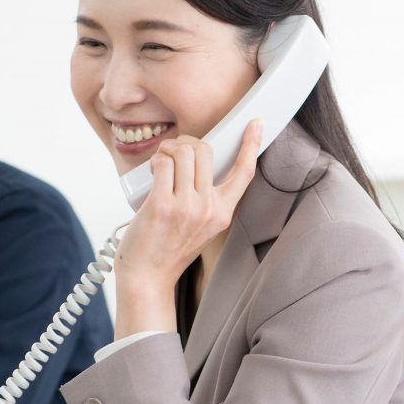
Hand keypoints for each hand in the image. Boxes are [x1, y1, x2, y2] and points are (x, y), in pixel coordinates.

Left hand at [111, 120, 262, 331]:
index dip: (252, 144)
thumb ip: (205, 200)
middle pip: (205, 150)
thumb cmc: (168, 250)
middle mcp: (209, 209)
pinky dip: (156, 159)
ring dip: (167, 148)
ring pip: (183, 152)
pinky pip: (163, 163)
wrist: (147, 279)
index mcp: (223, 213)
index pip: (244, 172)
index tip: (256, 124)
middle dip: (185, 143)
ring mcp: (187, 207)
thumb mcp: (200, 226)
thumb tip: (194, 162)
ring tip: (159, 161)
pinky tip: (152, 169)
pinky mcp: (163, 206)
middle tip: (171, 153)